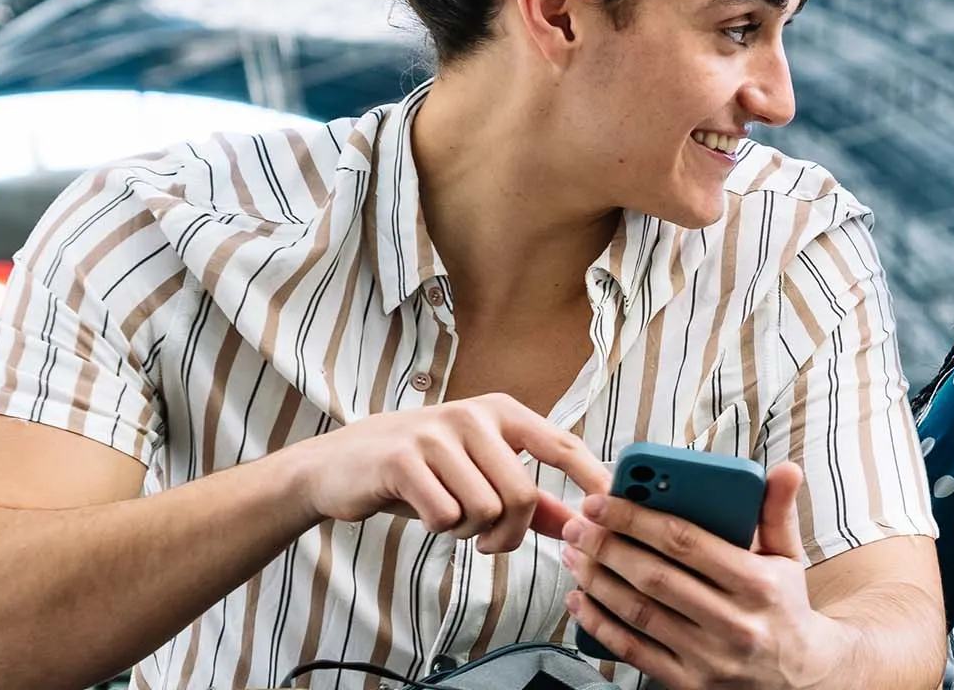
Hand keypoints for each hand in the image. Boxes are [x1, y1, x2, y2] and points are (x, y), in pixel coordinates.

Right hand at [279, 392, 611, 553]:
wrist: (339, 467)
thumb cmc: (421, 472)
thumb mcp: (481, 476)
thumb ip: (535, 501)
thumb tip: (585, 524)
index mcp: (502, 412)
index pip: (562, 445)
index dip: (592, 478)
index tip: (613, 506)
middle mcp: (473, 415)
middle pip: (521, 496)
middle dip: (509, 533)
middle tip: (488, 541)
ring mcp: (436, 434)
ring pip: (484, 511)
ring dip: (469, 532)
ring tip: (448, 516)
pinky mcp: (402, 459)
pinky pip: (446, 517)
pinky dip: (439, 528)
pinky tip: (422, 511)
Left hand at [560, 463, 849, 688]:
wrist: (801, 677)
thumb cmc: (784, 606)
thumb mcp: (788, 557)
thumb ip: (778, 512)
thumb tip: (785, 469)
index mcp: (758, 584)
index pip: (686, 542)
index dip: (637, 518)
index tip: (603, 502)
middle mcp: (735, 624)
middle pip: (655, 578)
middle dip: (607, 547)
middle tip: (579, 526)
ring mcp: (710, 658)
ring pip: (639, 613)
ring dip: (597, 581)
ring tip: (575, 556)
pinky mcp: (689, 683)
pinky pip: (634, 651)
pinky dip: (600, 624)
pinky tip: (580, 601)